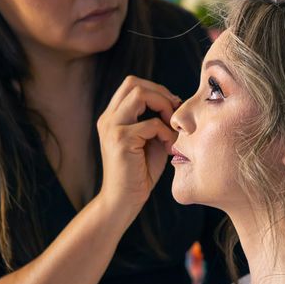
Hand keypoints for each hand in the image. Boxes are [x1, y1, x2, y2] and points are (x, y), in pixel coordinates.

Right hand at [96, 76, 180, 213]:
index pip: (132, 84)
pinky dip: (165, 132)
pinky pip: (151, 123)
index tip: (173, 107)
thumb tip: (176, 102)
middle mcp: (108, 118)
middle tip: (175, 111)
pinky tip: (169, 147)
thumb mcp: (151, 140)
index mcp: (113, 116)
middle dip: (160, 92)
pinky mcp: (120, 140)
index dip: (156, 90)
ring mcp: (111, 127)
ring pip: (139, 94)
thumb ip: (158, 120)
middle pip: (134, 83)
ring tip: (172, 126)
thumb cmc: (141, 172)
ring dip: (163, 106)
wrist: (124, 200)